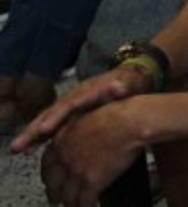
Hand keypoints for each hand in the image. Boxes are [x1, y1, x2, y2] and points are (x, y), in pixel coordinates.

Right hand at [12, 67, 150, 153]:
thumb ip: (123, 86)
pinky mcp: (71, 111)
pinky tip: (29, 149)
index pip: (71, 103)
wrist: (131, 76)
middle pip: (52, 112)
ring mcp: (72, 102)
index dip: (57, 116)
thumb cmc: (131, 83)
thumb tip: (120, 86)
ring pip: (48, 118)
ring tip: (18, 148)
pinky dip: (40, 136)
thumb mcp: (131, 82)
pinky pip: (53, 124)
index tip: (45, 128)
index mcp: (89, 89)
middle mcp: (76, 95)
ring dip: (32, 133)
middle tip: (20, 143)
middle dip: (35, 128)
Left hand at [39, 100, 143, 206]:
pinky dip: (85, 206)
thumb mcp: (88, 118)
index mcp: (61, 140)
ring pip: (67, 195)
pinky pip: (83, 201)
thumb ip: (77, 133)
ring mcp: (77, 170)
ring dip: (70, 203)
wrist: (130, 121)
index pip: (47, 165)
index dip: (48, 176)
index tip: (50, 181)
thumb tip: (80, 142)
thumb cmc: (117, 114)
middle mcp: (65, 157)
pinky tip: (89, 206)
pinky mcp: (92, 181)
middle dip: (54, 194)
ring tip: (74, 205)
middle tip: (56, 199)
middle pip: (53, 183)